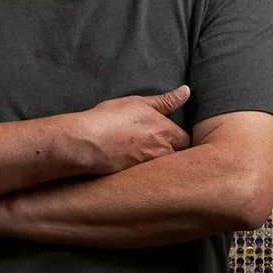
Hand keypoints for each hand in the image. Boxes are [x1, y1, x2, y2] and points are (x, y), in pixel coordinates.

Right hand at [73, 85, 191, 174]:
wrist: (85, 143)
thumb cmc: (109, 119)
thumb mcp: (138, 103)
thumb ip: (165, 100)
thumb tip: (186, 91)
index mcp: (167, 133)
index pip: (187, 140)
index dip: (179, 139)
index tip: (170, 137)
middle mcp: (163, 153)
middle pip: (179, 158)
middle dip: (173, 154)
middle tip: (157, 148)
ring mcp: (150, 169)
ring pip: (164, 170)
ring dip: (159, 165)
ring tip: (143, 157)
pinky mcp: (137, 181)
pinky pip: (149, 180)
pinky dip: (145, 176)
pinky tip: (132, 168)